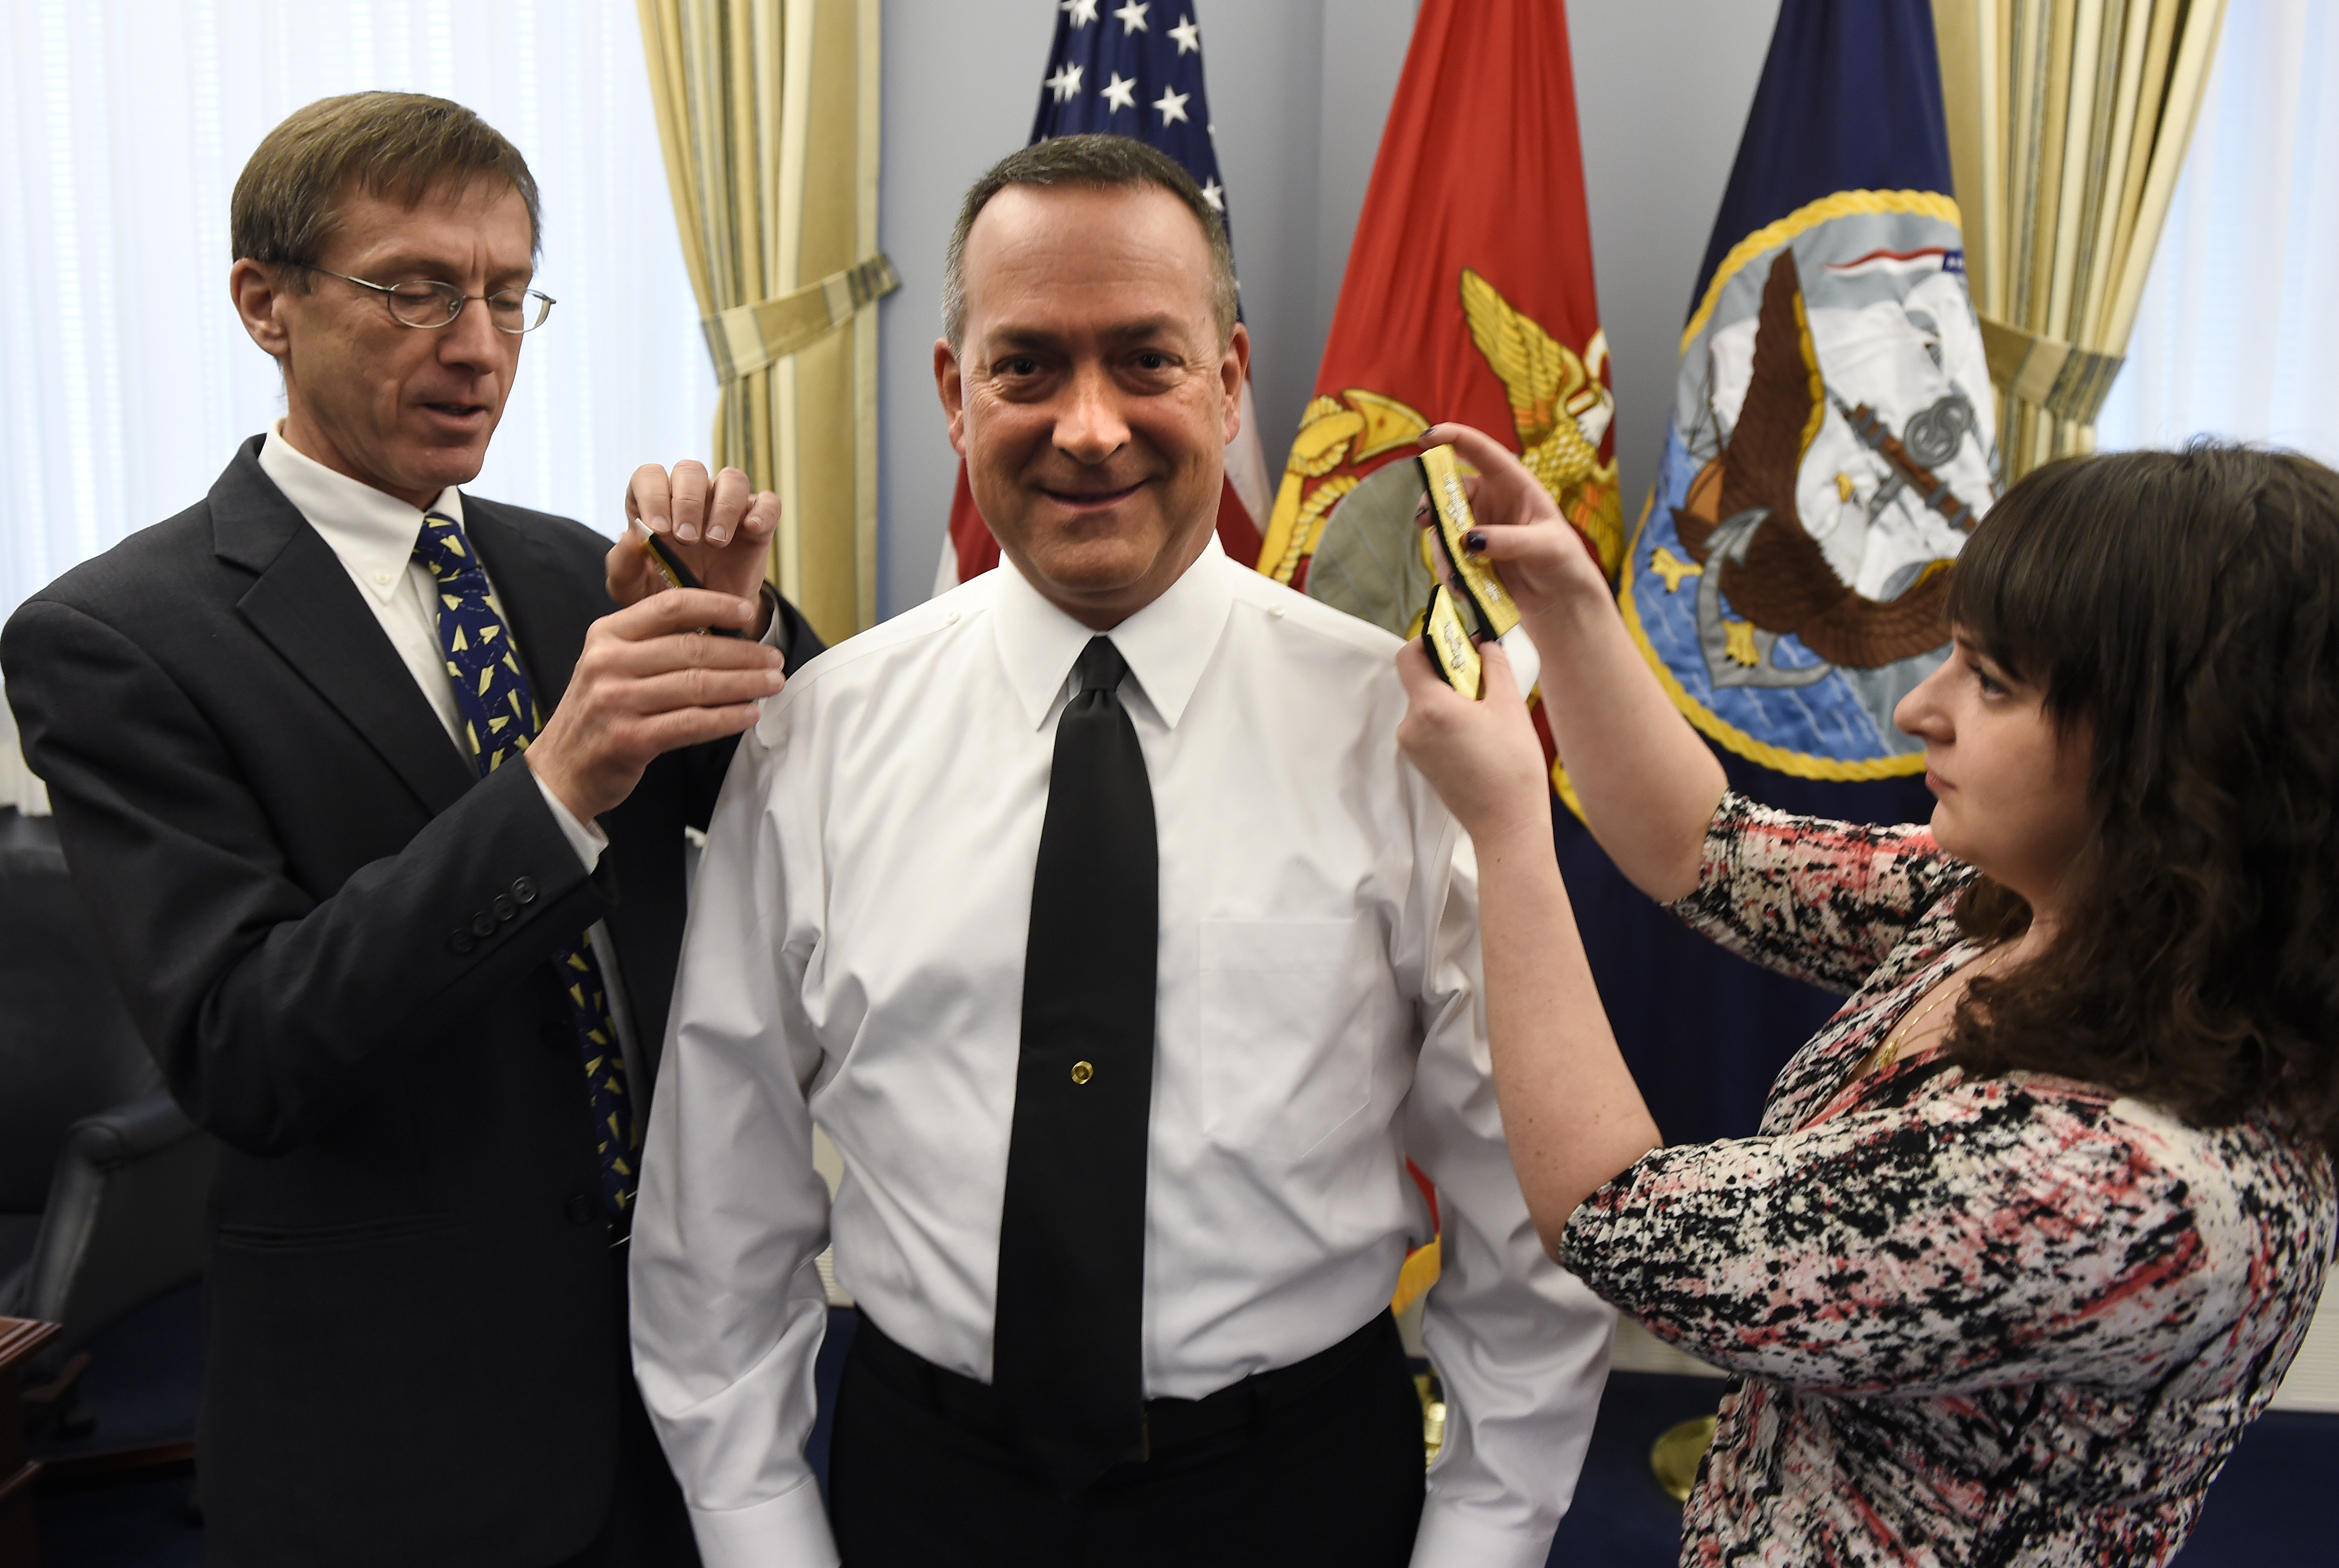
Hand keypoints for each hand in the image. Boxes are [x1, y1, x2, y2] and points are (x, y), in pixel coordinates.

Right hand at [525, 588, 786, 821]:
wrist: (560, 771)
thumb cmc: (598, 715)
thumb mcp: (610, 665)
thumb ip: (651, 644)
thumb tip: (720, 633)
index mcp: (606, 634)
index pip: (669, 607)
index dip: (714, 605)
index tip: (748, 612)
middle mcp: (608, 662)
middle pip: (692, 648)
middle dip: (743, 654)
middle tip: (774, 659)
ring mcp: (616, 701)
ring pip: (697, 685)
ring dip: (744, 685)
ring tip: (772, 684)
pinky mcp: (630, 738)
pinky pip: (691, 723)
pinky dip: (727, 718)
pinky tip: (750, 714)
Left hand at [607, 461, 779, 633]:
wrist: (704, 621)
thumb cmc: (664, 594)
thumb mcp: (632, 588)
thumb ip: (622, 564)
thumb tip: (631, 535)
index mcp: (655, 504)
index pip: (650, 476)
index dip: (654, 494)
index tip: (658, 528)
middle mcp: (691, 498)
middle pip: (690, 470)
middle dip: (687, 502)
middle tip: (687, 539)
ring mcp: (727, 507)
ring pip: (731, 478)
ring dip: (724, 505)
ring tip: (716, 541)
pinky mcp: (758, 523)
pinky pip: (768, 502)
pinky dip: (763, 511)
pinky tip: (752, 529)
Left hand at [1394, 639, 1552, 843]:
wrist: (1507, 823)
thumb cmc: (1512, 768)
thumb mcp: (1510, 706)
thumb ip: (1494, 665)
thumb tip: (1485, 643)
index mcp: (1430, 707)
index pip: (1408, 656)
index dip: (1429, 641)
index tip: (1457, 641)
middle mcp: (1411, 726)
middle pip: (1419, 679)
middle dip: (1449, 670)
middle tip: (1483, 674)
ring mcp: (1412, 747)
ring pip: (1426, 703)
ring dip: (1451, 696)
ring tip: (1486, 709)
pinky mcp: (1419, 762)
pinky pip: (1428, 726)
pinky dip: (1447, 718)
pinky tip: (1478, 730)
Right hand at [1413, 423, 1607, 618]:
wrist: (1561, 601)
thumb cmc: (1564, 563)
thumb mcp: (1545, 547)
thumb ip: (1510, 541)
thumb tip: (1468, 539)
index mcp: (1514, 483)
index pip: (1480, 451)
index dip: (1452, 438)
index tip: (1424, 440)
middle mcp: (1491, 501)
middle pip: (1449, 490)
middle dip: (1431, 504)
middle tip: (1424, 522)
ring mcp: (1478, 528)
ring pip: (1443, 527)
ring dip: (1441, 550)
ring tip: (1455, 576)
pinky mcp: (1470, 555)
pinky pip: (1447, 556)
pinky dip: (1448, 570)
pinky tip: (1461, 587)